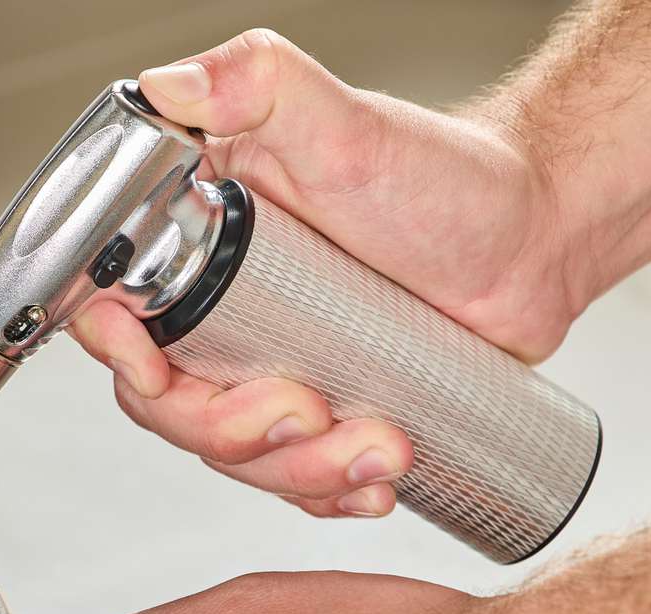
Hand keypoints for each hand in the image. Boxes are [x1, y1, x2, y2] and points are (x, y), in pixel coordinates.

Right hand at [69, 30, 577, 519]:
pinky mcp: (323, 410)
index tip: (158, 372)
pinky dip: (329, 492)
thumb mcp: (344, 124)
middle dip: (234, 430)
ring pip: (238, 455)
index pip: (117, 313)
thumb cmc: (445, 179)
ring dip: (300, 469)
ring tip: (382, 443)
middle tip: (308, 408)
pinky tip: (374, 483)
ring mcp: (272, 367)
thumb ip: (255, 82)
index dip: (123, 355)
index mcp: (202, 244)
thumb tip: (170, 89)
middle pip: (173, 406)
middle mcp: (225, 311)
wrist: (534, 240)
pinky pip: (295, 476)